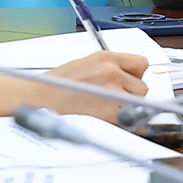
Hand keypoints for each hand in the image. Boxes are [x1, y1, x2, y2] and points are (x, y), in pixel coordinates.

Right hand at [0, 51, 150, 121]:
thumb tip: (129, 79)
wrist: (39, 99)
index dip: (135, 75)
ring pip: (138, 106)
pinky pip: (131, 122)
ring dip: (127, 110)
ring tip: (104, 109)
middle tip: (111, 100)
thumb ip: (110, 68)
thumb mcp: (86, 64)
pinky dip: (123, 124)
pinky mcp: (110, 113)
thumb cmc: (58, 84)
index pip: (141, 63)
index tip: (128, 82)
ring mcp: (112, 93)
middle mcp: (111, 72)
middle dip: (131, 95)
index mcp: (105, 58)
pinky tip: (105, 119)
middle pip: (142, 87)